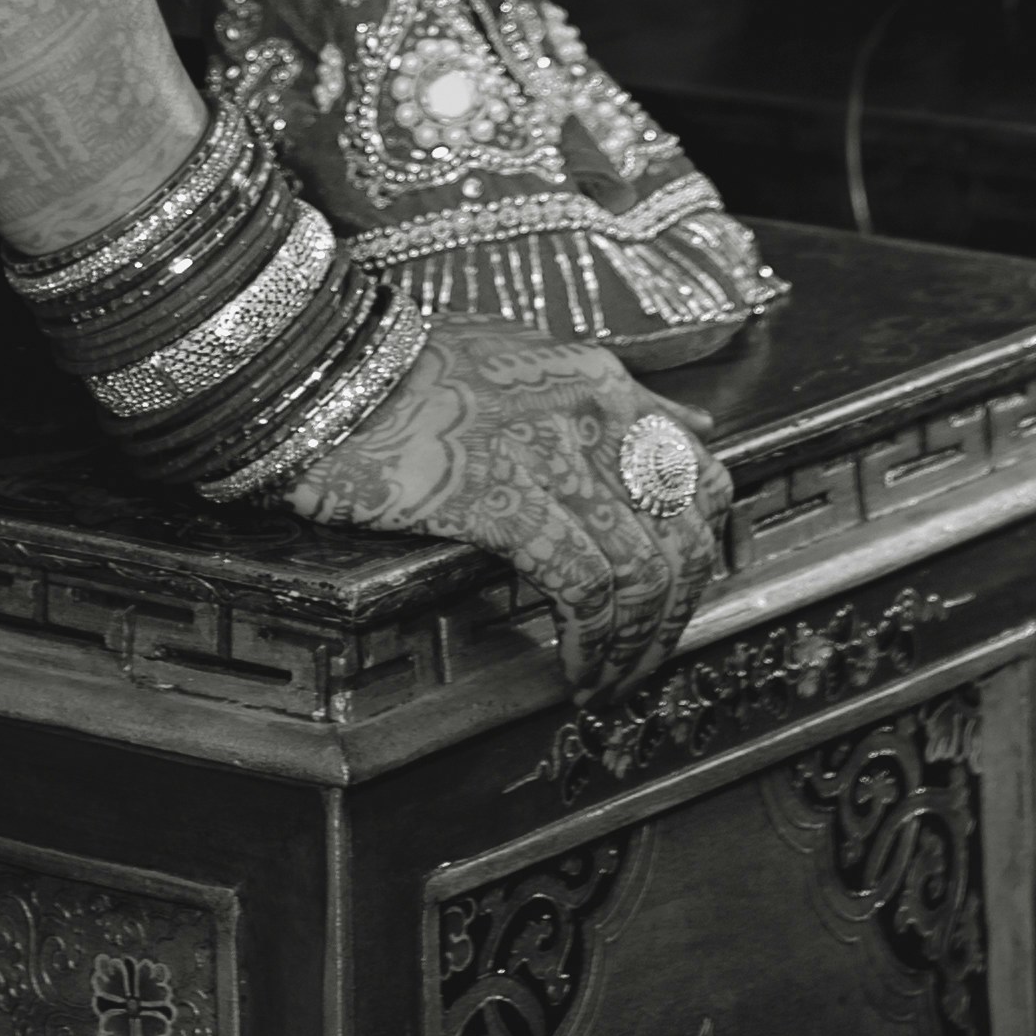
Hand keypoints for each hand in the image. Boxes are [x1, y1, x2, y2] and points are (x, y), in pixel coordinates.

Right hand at [283, 316, 733, 693]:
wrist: (329, 369)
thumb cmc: (410, 369)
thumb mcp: (526, 356)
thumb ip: (611, 393)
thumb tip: (687, 426)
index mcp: (600, 379)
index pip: (699, 470)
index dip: (706, 548)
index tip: (689, 593)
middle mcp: (594, 413)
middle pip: (680, 533)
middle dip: (674, 613)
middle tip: (646, 656)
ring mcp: (554, 456)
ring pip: (642, 569)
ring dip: (636, 643)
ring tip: (610, 679)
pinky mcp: (506, 501)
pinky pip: (584, 588)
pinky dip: (591, 641)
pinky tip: (574, 669)